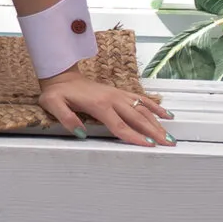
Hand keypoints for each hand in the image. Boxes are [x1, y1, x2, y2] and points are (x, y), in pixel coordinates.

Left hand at [38, 70, 175, 146]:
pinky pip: (140, 99)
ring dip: (157, 122)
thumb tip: (80, 132)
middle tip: (167, 144)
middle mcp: (112, 99)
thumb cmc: (57, 92)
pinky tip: (166, 114)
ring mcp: (117, 95)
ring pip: (142, 109)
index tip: (148, 145)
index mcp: (98, 105)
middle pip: (136, 118)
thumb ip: (66, 118)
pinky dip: (154, 107)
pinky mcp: (119, 93)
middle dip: (153, 132)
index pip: (120, 125)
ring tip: (169, 135)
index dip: (134, 136)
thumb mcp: (53, 104)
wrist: (61, 76)